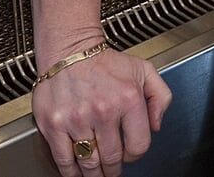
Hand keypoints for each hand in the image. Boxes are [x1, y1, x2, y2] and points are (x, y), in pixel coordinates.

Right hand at [31, 46, 172, 175]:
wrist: (69, 49)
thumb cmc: (104, 62)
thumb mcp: (143, 70)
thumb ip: (160, 97)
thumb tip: (156, 126)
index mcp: (127, 99)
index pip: (138, 146)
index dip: (135, 155)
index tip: (129, 154)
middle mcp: (103, 111)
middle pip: (112, 158)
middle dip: (113, 169)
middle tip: (111, 169)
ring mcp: (76, 119)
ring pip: (89, 163)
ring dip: (94, 173)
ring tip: (96, 173)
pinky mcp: (53, 124)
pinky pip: (64, 159)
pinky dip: (71, 172)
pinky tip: (76, 172)